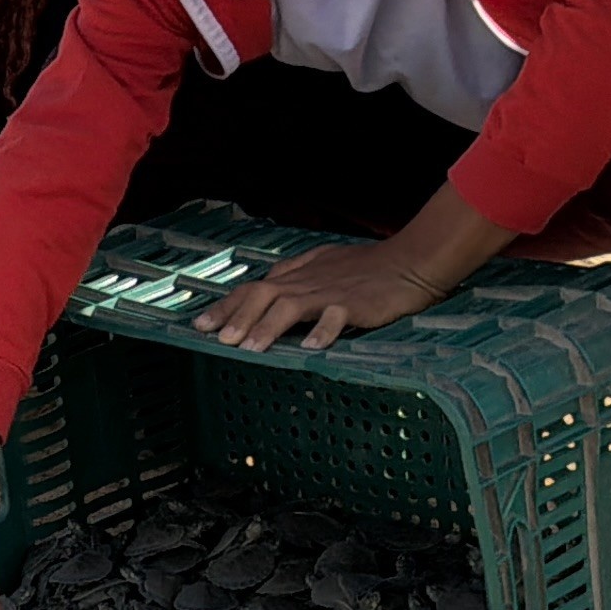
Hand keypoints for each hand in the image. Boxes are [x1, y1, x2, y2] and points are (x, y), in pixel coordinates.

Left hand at [195, 238, 452, 353]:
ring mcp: (330, 293)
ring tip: (250, 348)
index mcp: (297, 276)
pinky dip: (323, 330)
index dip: (225, 307)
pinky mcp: (356, 303)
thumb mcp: (323, 264)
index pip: (252, 289)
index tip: (201, 326)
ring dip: (268, 327)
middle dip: (237, 317)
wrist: (409, 260)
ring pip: (290, 306)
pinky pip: (336, 316)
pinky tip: (312, 347)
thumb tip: (265, 284)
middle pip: (262, 295)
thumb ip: (294, 275)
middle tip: (218, 339)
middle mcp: (306, 283)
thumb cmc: (366, 266)